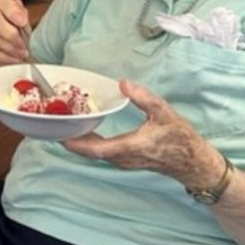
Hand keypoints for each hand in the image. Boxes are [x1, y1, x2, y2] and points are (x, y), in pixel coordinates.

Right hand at [0, 0, 30, 69]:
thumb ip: (23, 18)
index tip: (23, 21)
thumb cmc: (14, 42)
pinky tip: (12, 59)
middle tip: (22, 44)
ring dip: (7, 46)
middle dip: (9, 33)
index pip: (0, 0)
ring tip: (20, 54)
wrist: (3, 63)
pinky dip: (1, 55)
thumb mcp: (23, 29)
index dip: (12, 9)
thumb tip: (21, 11)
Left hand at [62, 79, 226, 190]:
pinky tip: (84, 130)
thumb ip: (143, 97)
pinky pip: (100, 153)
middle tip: (53, 123)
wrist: (191, 161)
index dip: (76, 143)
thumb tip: (123, 84)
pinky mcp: (124, 159)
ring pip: (94, 153)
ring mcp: (122, 161)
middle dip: (70, 138)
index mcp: (130, 146)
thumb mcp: (163, 112)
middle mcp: (122, 157)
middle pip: (89, 152)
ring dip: (78, 141)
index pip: (96, 149)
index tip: (59, 134)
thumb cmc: (179, 137)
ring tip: (65, 123)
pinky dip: (89, 143)